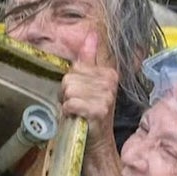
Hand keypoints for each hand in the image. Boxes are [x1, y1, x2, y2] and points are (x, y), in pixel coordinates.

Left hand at [61, 33, 118, 150]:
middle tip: (77, 105)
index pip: (76, 67)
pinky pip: (70, 104)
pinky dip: (68, 112)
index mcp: (108, 73)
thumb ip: (89, 58)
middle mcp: (109, 83)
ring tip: (77, 111)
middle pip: (69, 78)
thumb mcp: (90, 83)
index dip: (71, 82)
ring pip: (68, 91)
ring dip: (67, 103)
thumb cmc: (89, 112)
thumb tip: (91, 34)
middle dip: (67, 93)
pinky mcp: (97, 110)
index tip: (81, 93)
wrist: (97, 141)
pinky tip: (77, 117)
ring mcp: (105, 97)